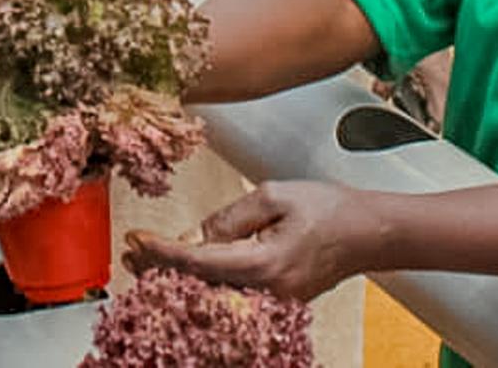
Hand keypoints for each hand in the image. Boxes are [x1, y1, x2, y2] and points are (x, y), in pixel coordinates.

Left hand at [124, 180, 374, 303]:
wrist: (368, 234)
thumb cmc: (329, 209)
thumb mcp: (274, 195)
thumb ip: (230, 216)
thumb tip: (195, 235)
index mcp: (265, 264)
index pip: (198, 262)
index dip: (161, 252)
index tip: (136, 238)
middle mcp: (267, 292)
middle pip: (198, 287)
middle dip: (159, 269)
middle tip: (129, 250)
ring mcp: (272, 303)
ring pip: (211, 295)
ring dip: (176, 277)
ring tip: (144, 258)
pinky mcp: (276, 303)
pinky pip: (230, 295)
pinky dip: (202, 282)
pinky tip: (183, 267)